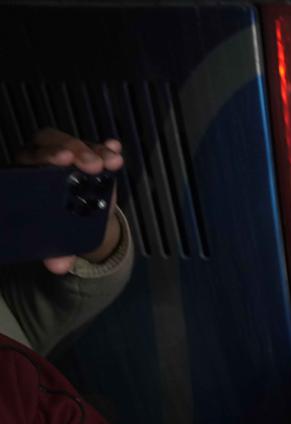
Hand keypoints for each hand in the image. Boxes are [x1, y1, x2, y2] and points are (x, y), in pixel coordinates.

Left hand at [14, 127, 124, 273]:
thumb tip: (59, 266)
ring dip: (93, 150)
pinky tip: (115, 148)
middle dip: (73, 149)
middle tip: (92, 165)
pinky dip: (106, 147)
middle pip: (51, 142)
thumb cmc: (58, 226)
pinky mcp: (88, 157)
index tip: (64, 161)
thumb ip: (56, 251)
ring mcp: (67, 156)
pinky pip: (95, 146)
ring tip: (110, 164)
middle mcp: (43, 159)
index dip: (46, 156)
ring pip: (75, 143)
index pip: (30, 157)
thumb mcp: (56, 239)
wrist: (80, 224)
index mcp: (26, 175)